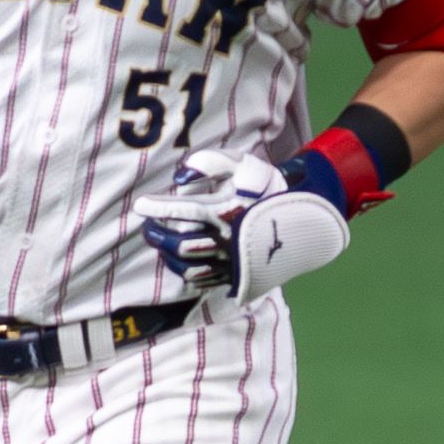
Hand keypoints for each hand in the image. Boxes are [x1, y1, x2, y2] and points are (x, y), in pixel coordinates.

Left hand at [135, 149, 348, 300]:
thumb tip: (179, 178)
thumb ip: (209, 162)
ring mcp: (231, 261)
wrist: (303, 219)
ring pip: (189, 267)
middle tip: (148, 227)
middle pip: (180, 244)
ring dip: (168, 257)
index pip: (181, 211)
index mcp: (226, 211)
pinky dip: (185, 272)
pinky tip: (178, 261)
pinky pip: (203, 280)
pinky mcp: (236, 276)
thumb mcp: (242, 163)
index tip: (140, 205)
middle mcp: (226, 239)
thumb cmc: (266, 187)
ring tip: (160, 244)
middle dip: (158, 236)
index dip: (157, 208)